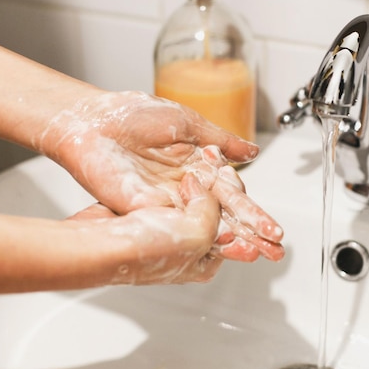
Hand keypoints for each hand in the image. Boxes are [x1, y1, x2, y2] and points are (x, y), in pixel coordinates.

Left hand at [39, 91, 283, 261]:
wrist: (93, 118)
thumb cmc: (134, 114)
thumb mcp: (188, 122)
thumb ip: (221, 140)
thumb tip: (253, 151)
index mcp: (198, 166)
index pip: (232, 194)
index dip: (253, 211)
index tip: (273, 228)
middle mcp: (185, 187)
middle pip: (223, 214)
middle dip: (251, 231)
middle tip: (274, 248)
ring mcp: (167, 200)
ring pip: (204, 223)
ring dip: (230, 241)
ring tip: (254, 254)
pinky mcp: (146, 208)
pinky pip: (177, 224)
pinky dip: (199, 234)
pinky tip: (219, 245)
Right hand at [66, 174, 223, 283]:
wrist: (98, 243)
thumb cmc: (143, 250)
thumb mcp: (198, 232)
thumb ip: (212, 208)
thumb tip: (205, 188)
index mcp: (204, 261)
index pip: (234, 232)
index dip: (241, 209)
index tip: (238, 185)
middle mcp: (189, 248)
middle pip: (217, 214)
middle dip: (223, 192)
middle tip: (226, 173)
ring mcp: (169, 231)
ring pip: (196, 201)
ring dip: (203, 184)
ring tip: (210, 165)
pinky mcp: (151, 215)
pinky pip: (176, 194)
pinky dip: (183, 182)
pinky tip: (186, 173)